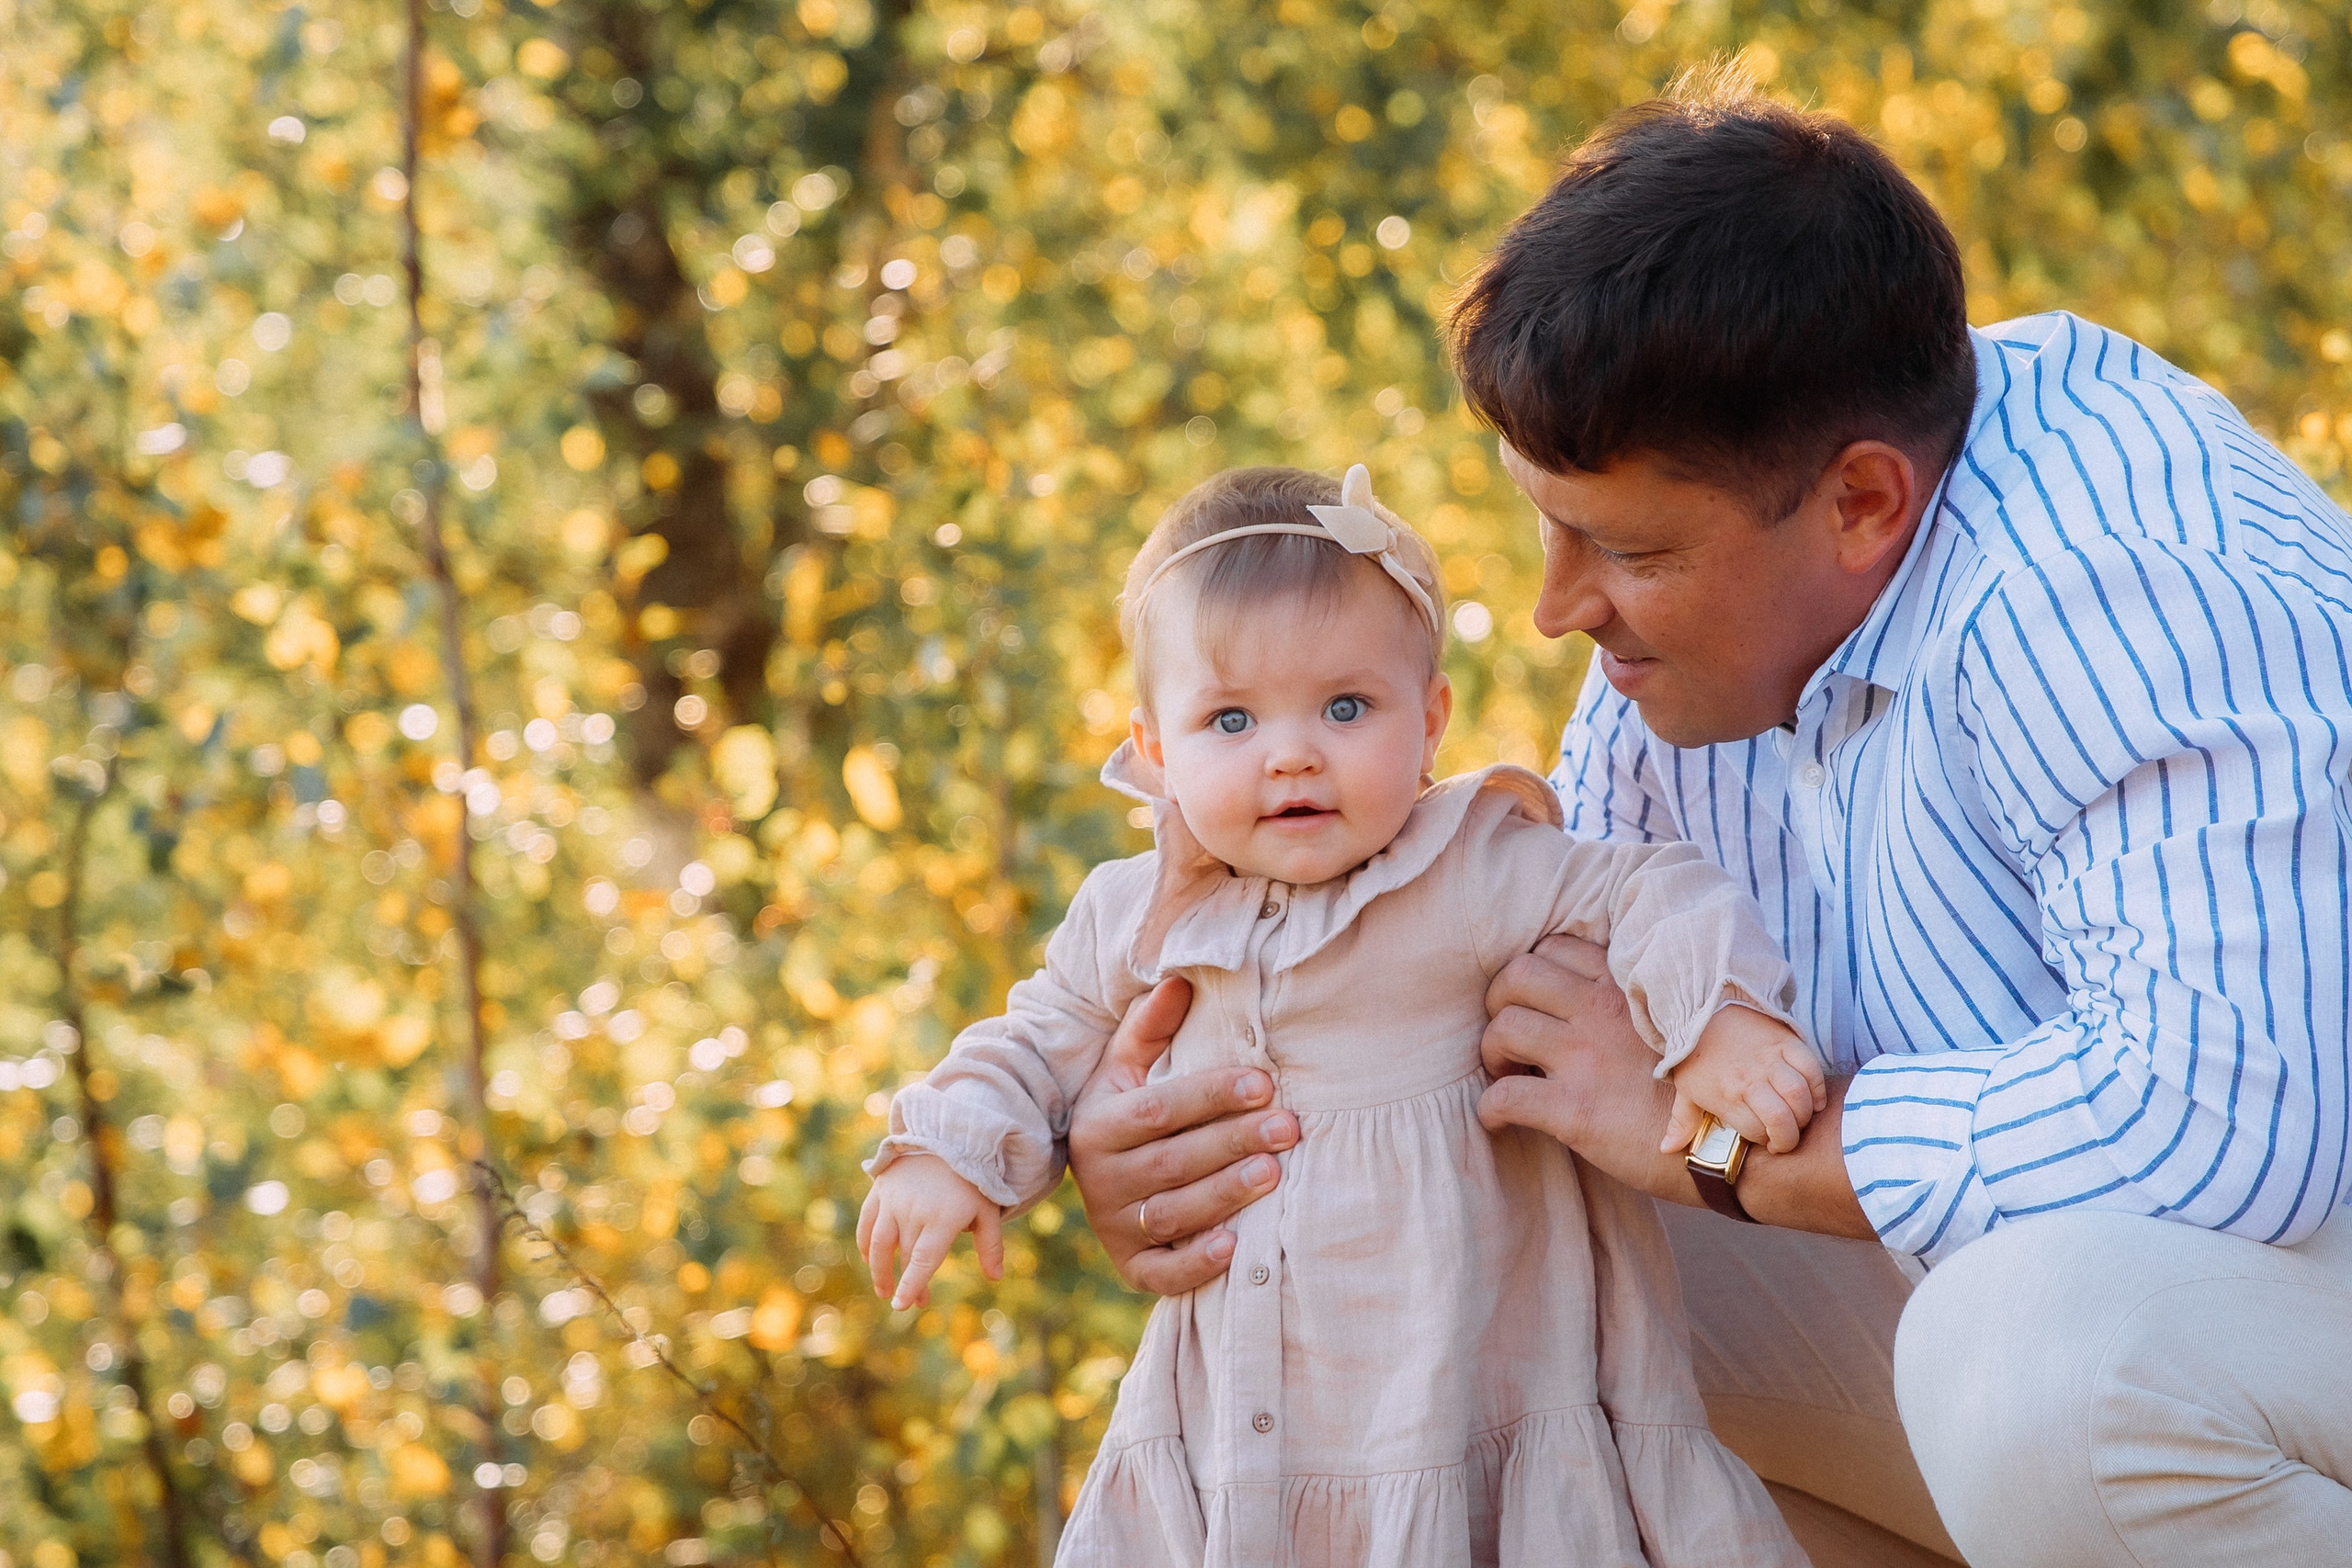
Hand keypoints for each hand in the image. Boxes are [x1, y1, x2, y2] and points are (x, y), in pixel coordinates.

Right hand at [857, 1153, 1001, 1310]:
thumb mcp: (987, 1210)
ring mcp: (894, 1199)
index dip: (911, 1285)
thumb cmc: (972, 1179)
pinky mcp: (881, 1189)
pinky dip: (865, 1243)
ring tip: (883, 1289)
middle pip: (905, 1255)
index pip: (922, 1260)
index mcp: (942, 1218)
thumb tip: (995, 1278)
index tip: (902, 1306)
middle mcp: (914, 1210)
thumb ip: (991, 1245)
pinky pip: (867, 1222)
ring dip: (878, 1270)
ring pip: (878, 1243)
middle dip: (907, 1282)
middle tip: (915, 1301)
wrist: (948, 1135)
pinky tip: (869, 1259)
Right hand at [1065, 976, 1299, 1294]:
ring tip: (1274, 1172)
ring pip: (1173, 1213)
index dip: (1210, 1095)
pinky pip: (1161, 1274)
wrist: (1100, 1179)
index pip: (1157, 1108)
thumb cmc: (1129, 1112)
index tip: (1262, 1082)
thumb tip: (1178, 979)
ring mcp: (1115, 1226)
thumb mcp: (1125, 1069)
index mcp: (1098, 1125)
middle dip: (1232, 1142)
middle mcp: (1100, 1178)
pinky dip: (1196, 1264)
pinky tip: (1235, 1247)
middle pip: (1171, 1161)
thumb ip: (1149, 1027)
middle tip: (1288, 1127)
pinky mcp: (1131, 1268)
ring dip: (1225, 1193)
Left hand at [1480, 934, 1877, 1239]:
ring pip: (1502, 1029)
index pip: (1556, 948)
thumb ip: (1639, 1009)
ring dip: (1493, 1053)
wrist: (1743, 1147)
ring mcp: (1586, 1058)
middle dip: (1500, 1003)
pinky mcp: (1576, 1110)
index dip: (1533, 972)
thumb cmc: (1716, 1093)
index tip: (1536, 1002)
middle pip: (1517, 975)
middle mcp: (1601, 1012)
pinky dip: (1491, 1109)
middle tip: (1510, 1036)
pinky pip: (1504, 1097)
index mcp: (1628, 990)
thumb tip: (1605, 1009)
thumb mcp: (1682, 1026)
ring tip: (1508, 1075)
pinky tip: (1500, 1122)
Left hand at [1660, 1005, 1828, 1154]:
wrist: (1704, 1009)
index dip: (1764, 1142)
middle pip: (1781, 1118)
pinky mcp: (1786, 1041)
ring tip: (1799, 1118)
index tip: (1766, 1141)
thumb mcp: (1685, 1089)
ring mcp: (1770, 1060)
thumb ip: (1682, 1122)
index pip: (1756, 1132)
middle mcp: (1749, 1080)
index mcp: (1725, 1096)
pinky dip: (1818, 1087)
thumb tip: (1667, 1149)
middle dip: (1789, 1138)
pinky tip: (1815, 1099)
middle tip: (1786, 1138)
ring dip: (1805, 1114)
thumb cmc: (1695, 1055)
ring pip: (1799, 1094)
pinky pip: (1811, 1068)